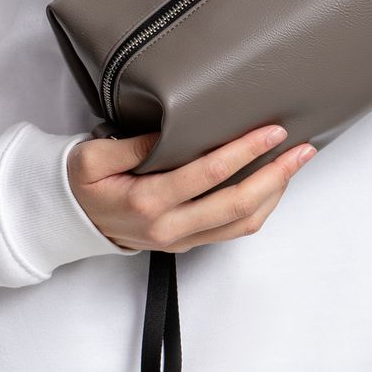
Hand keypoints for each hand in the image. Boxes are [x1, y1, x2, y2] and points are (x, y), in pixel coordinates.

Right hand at [67, 125, 315, 252]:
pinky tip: (274, 184)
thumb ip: (131, 144)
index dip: (245, 151)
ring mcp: (181, 239)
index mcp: (147, 201)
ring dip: (275, 193)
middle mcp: (169, 226)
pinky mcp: (187, 243)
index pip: (209, 174)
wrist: (68, 221)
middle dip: (276, 175)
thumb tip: (168, 129)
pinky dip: (260, 208)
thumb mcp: (92, 157)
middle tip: (303, 149)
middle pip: (237, 204)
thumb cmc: (81, 183)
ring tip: (296, 163)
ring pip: (241, 224)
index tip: (272, 130)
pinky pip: (232, 231)